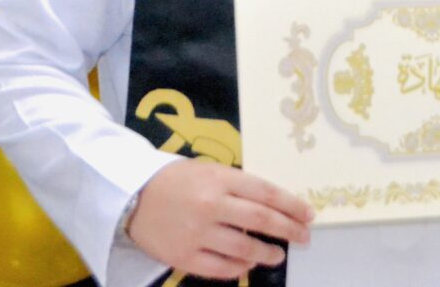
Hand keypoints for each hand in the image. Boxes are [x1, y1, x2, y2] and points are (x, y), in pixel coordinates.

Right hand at [126, 160, 314, 280]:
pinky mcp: (183, 257)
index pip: (266, 193)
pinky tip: (248, 264)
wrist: (131, 197)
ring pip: (244, 248)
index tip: (308, 215)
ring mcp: (197, 233)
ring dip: (267, 253)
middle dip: (289, 230)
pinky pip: (220, 268)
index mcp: (219, 179)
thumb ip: (237, 186)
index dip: (292, 205)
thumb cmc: (176, 180)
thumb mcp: (208, 171)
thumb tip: (272, 207)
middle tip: (304, 237)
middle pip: (261, 220)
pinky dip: (239, 269)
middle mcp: (211, 205)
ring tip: (279, 254)